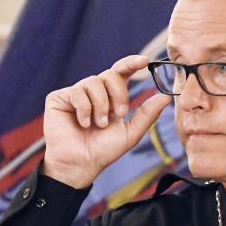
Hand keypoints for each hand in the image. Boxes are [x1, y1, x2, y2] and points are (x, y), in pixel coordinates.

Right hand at [41, 55, 169, 187]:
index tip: (144, 61)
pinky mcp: (59, 98)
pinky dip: (84, 108)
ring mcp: (76, 94)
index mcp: (111, 97)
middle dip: (118, 94)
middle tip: (119, 113)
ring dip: (100, 105)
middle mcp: (94, 92)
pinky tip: (83, 123)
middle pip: (111, 74)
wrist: (81, 163)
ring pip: (94, 82)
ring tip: (97, 124)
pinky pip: (77, 91)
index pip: (122, 72)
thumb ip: (147, 113)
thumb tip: (166, 96)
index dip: (132, 63)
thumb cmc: (103, 151)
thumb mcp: (131, 132)